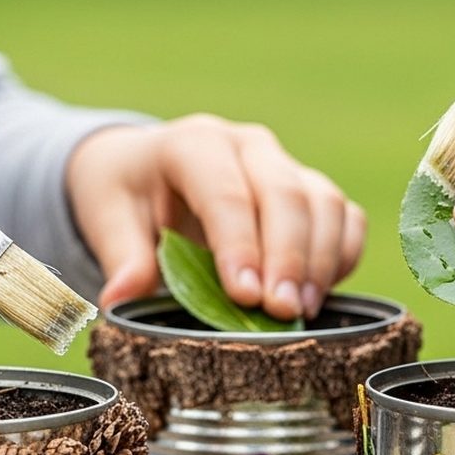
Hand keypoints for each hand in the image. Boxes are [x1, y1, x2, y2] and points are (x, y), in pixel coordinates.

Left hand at [66, 114, 366, 317]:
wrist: (146, 170)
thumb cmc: (127, 193)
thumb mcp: (108, 217)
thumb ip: (121, 257)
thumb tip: (119, 299)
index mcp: (193, 143)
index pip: (225, 192)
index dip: (239, 245)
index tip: (244, 296)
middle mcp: (247, 145)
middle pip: (284, 194)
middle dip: (288, 258)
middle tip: (281, 311)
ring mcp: (285, 165)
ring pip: (324, 203)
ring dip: (320, 262)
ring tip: (301, 311)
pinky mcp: (310, 191)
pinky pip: (346, 217)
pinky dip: (342, 256)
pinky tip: (321, 295)